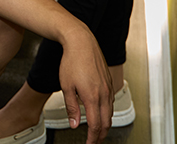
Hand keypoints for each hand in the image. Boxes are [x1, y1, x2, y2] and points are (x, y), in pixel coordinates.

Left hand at [58, 27, 112, 142]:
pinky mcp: (109, 81)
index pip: (96, 125)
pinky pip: (110, 101)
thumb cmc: (71, 61)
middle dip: (101, 135)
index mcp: (92, 97)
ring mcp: (108, 87)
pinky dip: (107, 111)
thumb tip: (75, 124)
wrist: (81, 41)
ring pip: (110, 112)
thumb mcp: (66, 86)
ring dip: (105, 124)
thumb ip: (72, 108)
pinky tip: (101, 112)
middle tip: (94, 141)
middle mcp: (103, 93)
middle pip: (106, 122)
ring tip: (97, 130)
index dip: (93, 138)